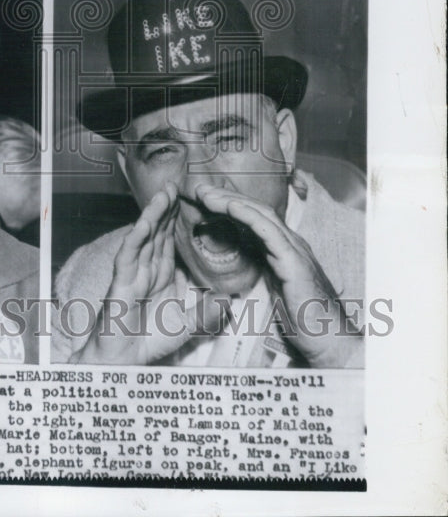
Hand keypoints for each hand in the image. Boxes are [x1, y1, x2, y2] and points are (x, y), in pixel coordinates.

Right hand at [70, 184, 219, 364]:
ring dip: (153, 214)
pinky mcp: (121, 282)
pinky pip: (129, 256)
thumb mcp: (187, 326)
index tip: (190, 199)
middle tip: (176, 183)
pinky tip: (144, 223)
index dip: (179, 220)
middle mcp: (147, 269)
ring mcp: (133, 273)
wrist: (125, 362)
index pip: (171, 241)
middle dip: (167, 208)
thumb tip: (229, 300)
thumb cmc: (149, 341)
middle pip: (158, 232)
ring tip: (164, 193)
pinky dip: (136, 238)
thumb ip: (206, 313)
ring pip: (144, 237)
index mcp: (162, 275)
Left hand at [195, 182, 360, 367]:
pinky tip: (232, 207)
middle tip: (198, 188)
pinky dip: (249, 216)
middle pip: (255, 210)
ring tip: (206, 193)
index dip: (229, 205)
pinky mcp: (294, 262)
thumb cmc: (305, 319)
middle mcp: (290, 243)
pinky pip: (269, 232)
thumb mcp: (276, 288)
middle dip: (225, 197)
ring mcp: (294, 250)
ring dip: (231, 201)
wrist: (331, 340)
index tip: (203, 199)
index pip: (254, 217)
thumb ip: (263, 269)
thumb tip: (242, 260)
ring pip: (260, 214)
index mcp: (283, 248)